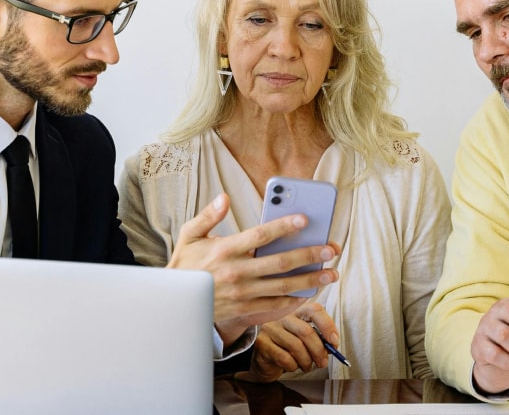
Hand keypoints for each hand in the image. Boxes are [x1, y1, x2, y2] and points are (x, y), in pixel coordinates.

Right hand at [167, 194, 339, 343]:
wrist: (177, 303)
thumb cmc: (185, 265)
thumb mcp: (189, 236)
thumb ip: (208, 216)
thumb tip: (224, 197)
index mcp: (225, 250)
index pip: (260, 235)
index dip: (283, 226)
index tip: (304, 218)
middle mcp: (236, 272)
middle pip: (280, 263)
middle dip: (309, 255)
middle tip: (330, 249)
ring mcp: (243, 294)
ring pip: (283, 286)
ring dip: (310, 280)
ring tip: (331, 273)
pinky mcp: (245, 309)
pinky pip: (275, 305)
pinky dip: (294, 300)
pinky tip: (310, 292)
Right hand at [240, 303, 338, 381]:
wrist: (263, 360)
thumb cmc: (287, 348)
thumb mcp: (305, 340)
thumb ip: (319, 338)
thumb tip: (333, 345)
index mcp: (296, 311)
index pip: (314, 309)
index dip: (327, 325)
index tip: (334, 342)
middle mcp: (282, 316)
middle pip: (306, 331)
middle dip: (319, 350)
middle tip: (323, 362)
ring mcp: (270, 328)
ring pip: (296, 346)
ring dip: (307, 361)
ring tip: (307, 366)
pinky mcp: (262, 343)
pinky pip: (285, 358)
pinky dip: (293, 366)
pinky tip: (292, 367)